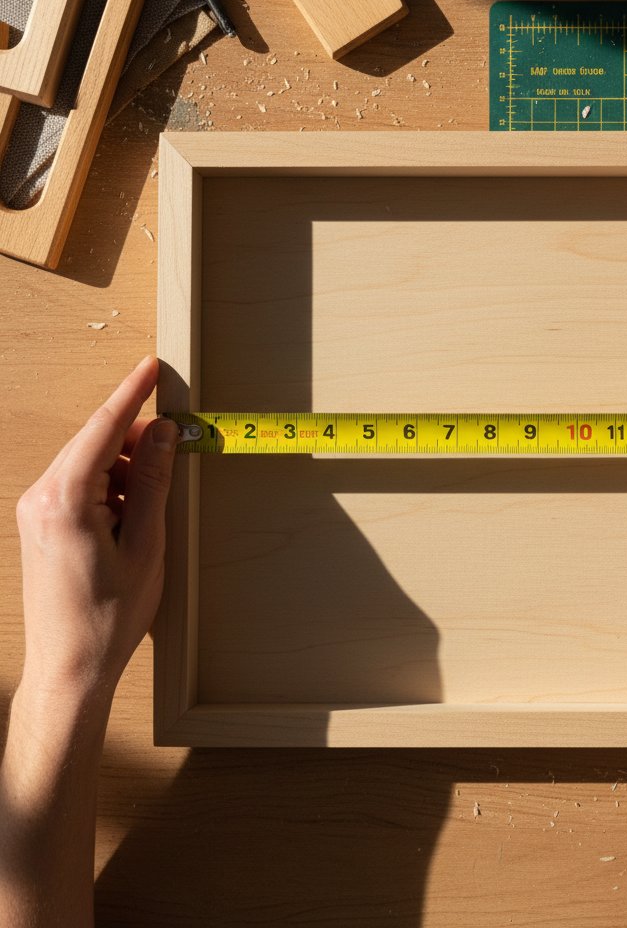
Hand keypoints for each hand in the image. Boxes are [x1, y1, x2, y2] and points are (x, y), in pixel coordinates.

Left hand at [15, 357, 176, 701]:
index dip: (132, 394)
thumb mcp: (147, 544)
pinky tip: (136, 516)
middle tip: (180, 446)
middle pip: (98, 444)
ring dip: (130, 471)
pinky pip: (83, 485)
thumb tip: (164, 433)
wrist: (71, 665)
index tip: (152, 368)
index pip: (104, 430)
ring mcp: (38, 509)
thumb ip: (155, 482)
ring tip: (156, 507)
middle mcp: (42, 497)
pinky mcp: (43, 522)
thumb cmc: (108, 615)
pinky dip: (115, 489)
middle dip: (140, 441)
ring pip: (92, 464)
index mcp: (64, 499)